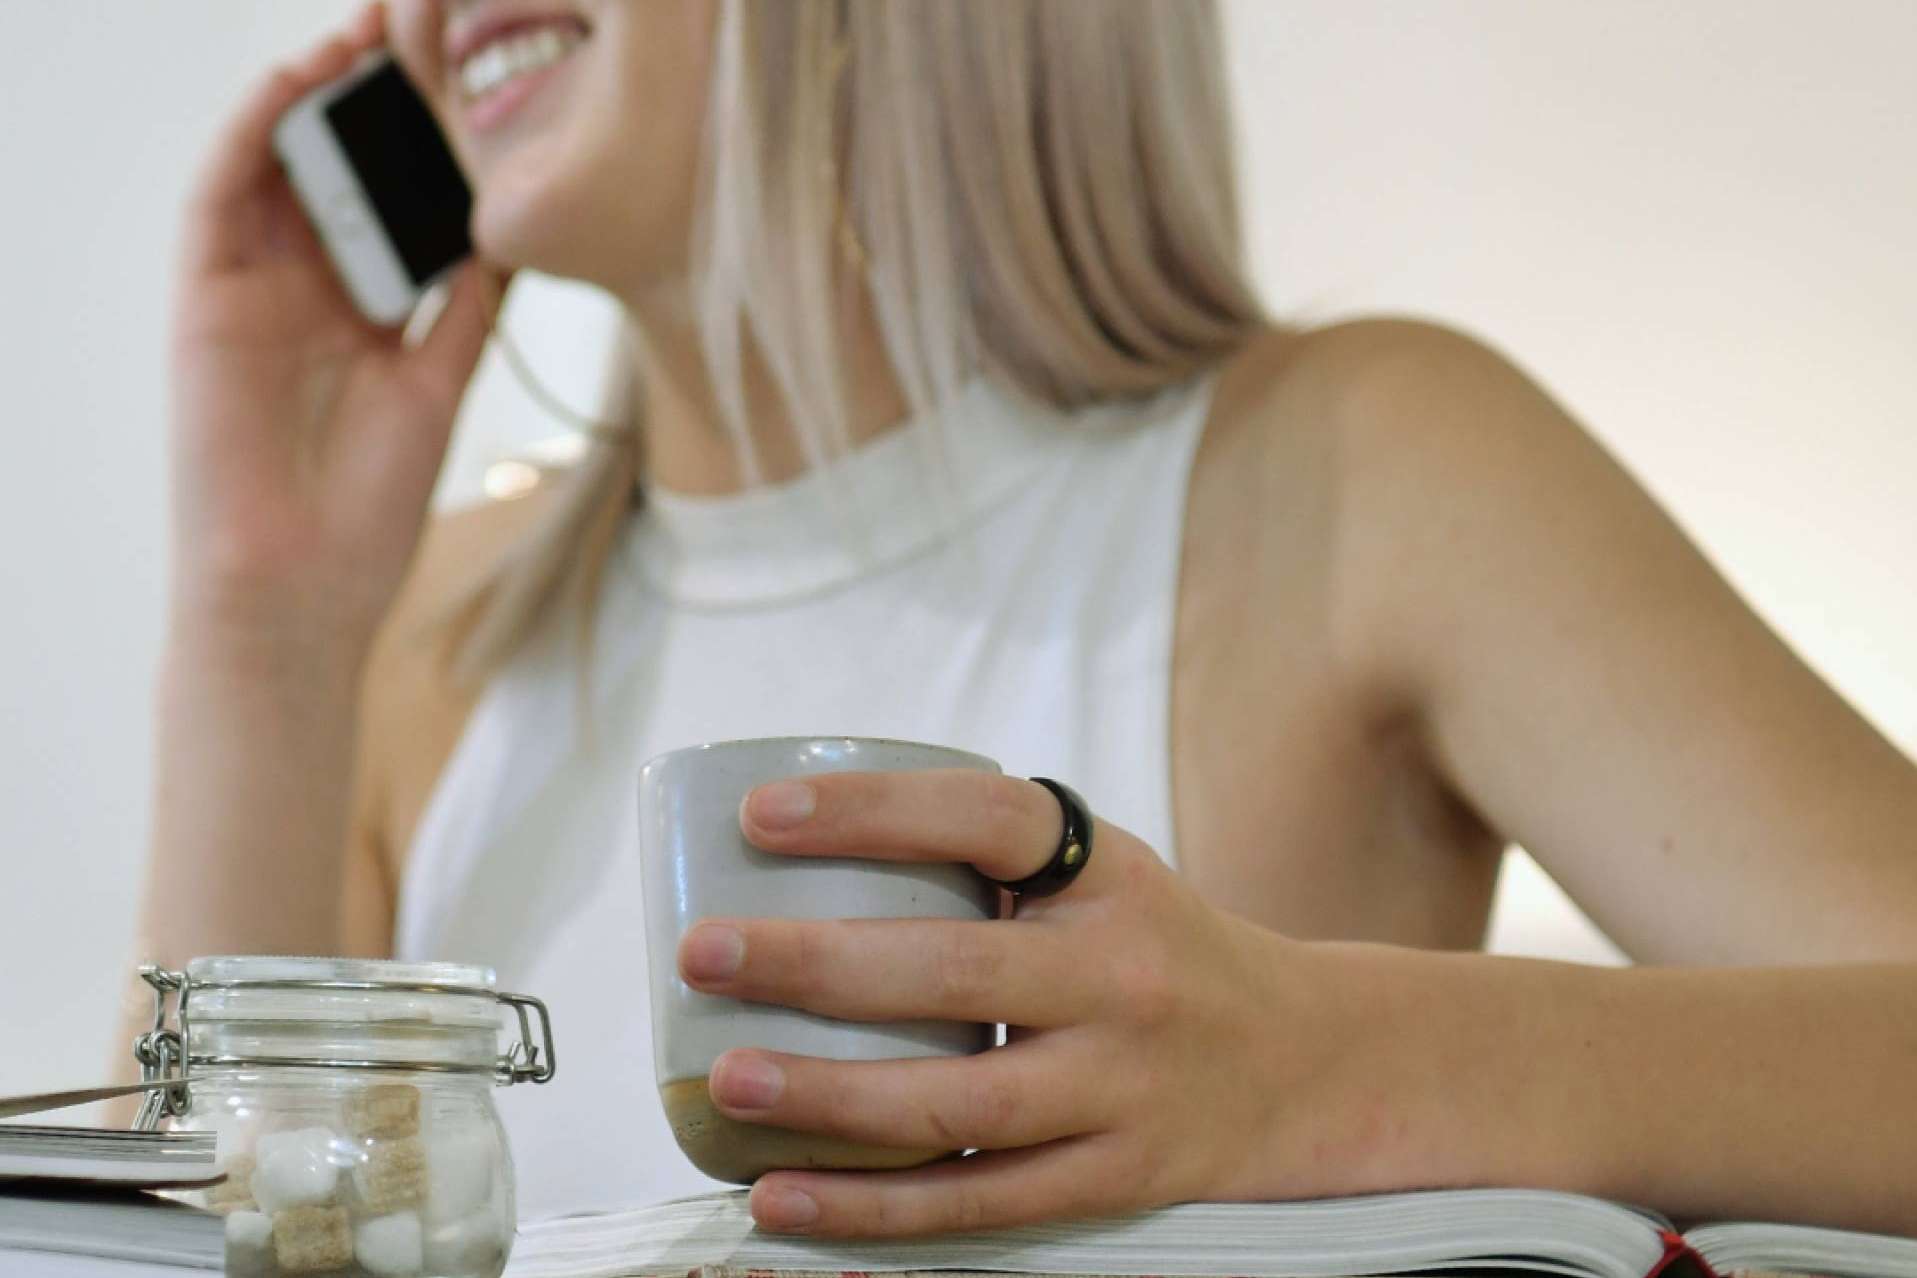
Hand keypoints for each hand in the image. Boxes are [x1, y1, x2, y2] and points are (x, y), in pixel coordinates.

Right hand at [169, 2, 501, 657]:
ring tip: (369, 33)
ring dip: (314, 92)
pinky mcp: (205, 298)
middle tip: (423, 28)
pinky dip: (254, 134)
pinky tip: (299, 83)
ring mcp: (252, 291)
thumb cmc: (366, 508)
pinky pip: (222, 196)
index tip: (471, 82)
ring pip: (276, 164)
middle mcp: (304, 289)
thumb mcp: (438, 387)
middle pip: (336, 168)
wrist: (301, 587)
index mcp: (360, 311)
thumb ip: (464, 311)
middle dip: (374, 98)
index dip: (421, 140)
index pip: (389, 201)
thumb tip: (510, 238)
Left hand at [676, 770, 1321, 1237]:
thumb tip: (805, 853)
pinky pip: (976, 1201)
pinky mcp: (1112, 1180)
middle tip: (704, 954)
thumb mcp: (1106, 876)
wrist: (1302, 1062)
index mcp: (1112, 878)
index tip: (761, 815)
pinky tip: (779, 1198)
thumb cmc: (1157, 950)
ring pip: (956, 1105)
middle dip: (813, 965)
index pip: (989, 821)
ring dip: (828, 1100)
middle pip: (954, 972)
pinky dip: (870, 1207)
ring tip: (726, 1082)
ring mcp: (1121, 1089)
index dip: (873, 810)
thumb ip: (993, 862)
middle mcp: (1124, 979)